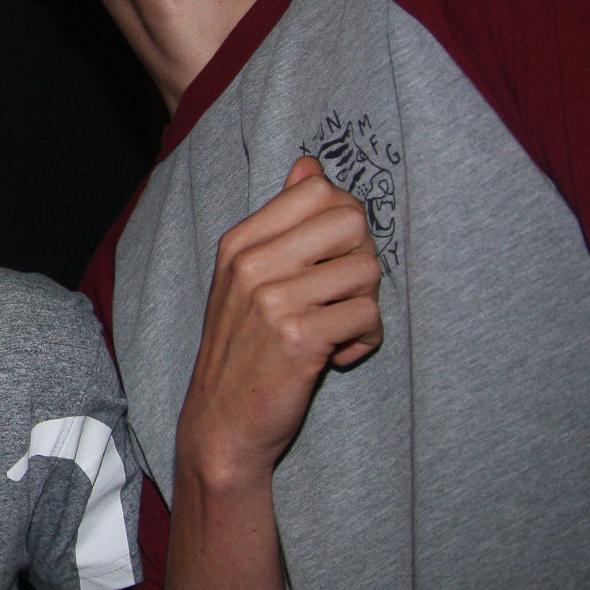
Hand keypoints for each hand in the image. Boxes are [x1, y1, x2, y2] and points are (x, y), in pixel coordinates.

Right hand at [179, 156, 382, 484]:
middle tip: (341, 293)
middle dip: (362, 258)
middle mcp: (252, 263)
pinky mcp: (300, 336)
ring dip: (366, 305)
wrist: (221, 423)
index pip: (318, 189)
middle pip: (351, 220)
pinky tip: (338, 354)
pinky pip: (368, 315)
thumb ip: (280, 223)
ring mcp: (273, 298)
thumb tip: (308, 165)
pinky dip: (365, 339)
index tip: (331, 258)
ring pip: (367, 270)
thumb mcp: (246, 278)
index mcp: (240, 242)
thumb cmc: (243, 350)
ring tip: (338, 329)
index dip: (344, 221)